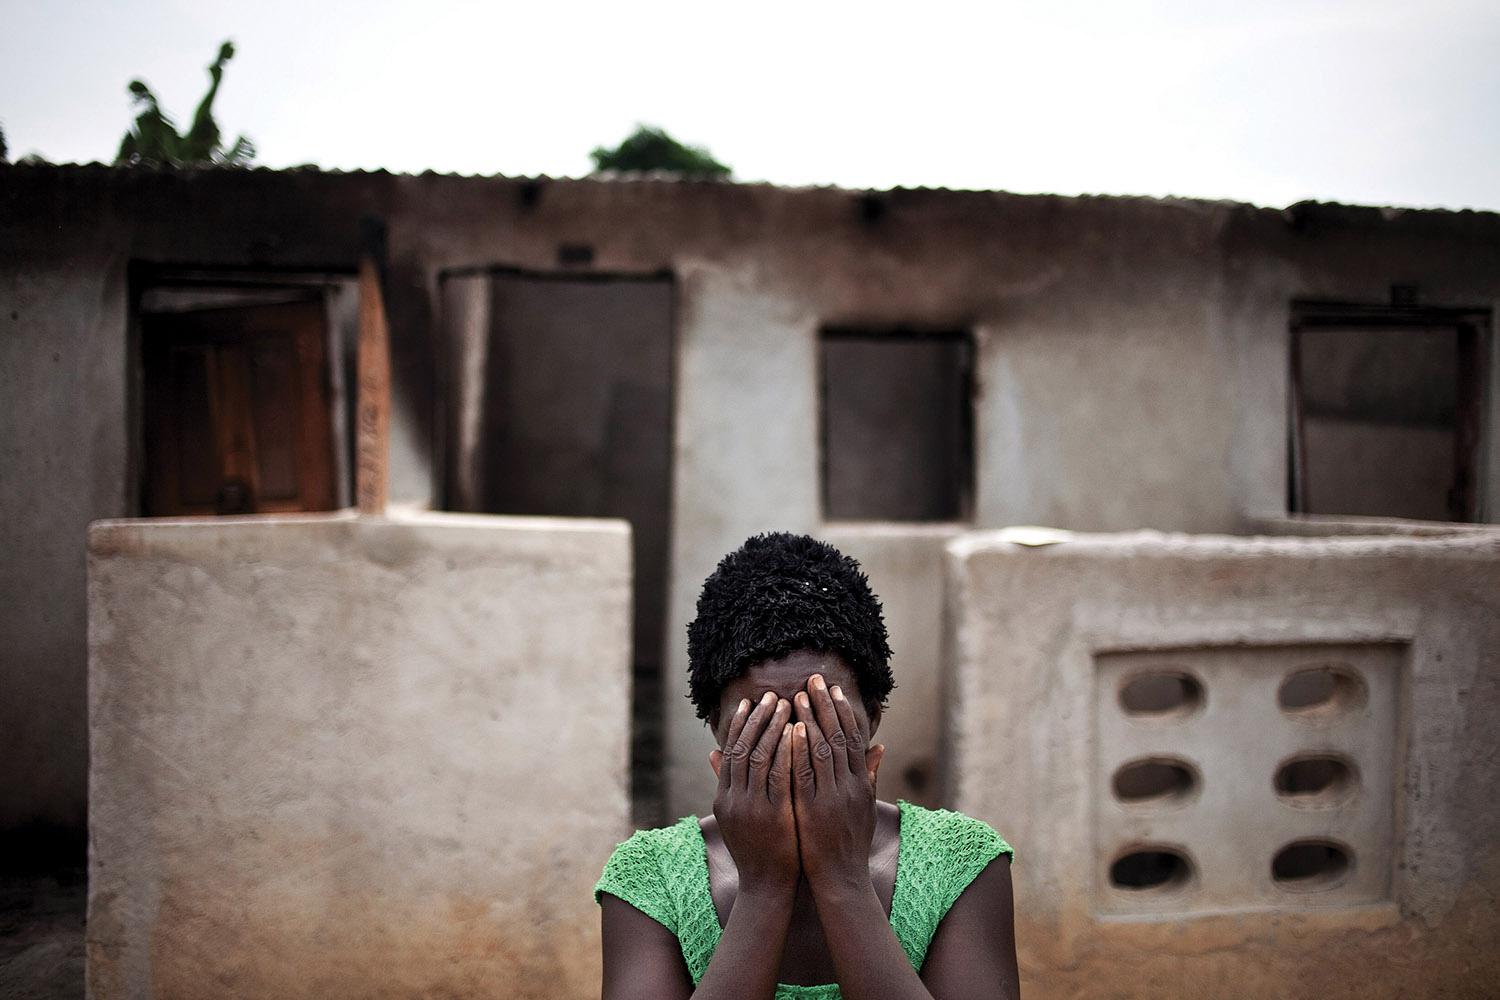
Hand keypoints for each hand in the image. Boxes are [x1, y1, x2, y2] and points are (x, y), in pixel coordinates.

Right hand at [711, 691, 797, 894]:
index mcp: (723, 797)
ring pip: (760, 756)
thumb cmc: (755, 849)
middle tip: (771, 695)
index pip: (730, 751)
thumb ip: (726, 783)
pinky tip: (796, 732)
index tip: (750, 701)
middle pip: (743, 747)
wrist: (766, 887)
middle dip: (758, 718)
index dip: (739, 724)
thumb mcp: (734, 815)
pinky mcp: (773, 815)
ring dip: (773, 727)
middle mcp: (733, 798)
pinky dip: (786, 750)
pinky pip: (779, 775)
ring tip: (787, 704)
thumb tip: (711, 753)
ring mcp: (751, 806)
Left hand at [790, 675, 883, 892]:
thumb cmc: (850, 843)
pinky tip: (793, 730)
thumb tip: (881, 747)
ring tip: (799, 696)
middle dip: (825, 705)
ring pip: (822, 749)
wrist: (842, 879)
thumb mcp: (865, 807)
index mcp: (861, 783)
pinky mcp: (814, 809)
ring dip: (811, 720)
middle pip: (838, 736)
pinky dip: (801, 749)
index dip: (841, 711)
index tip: (831, 689)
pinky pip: (806, 773)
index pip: (852, 738)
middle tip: (813, 679)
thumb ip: (870, 775)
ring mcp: (833, 796)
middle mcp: (850, 786)